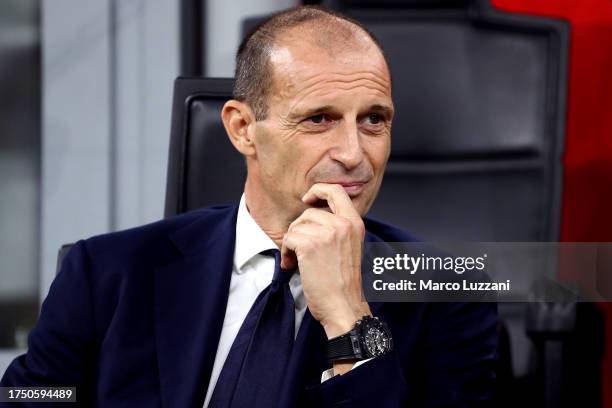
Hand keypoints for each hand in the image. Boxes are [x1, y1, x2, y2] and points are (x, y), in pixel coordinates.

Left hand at [281, 183, 371, 341]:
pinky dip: (285, 253)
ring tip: (297, 260)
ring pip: (296, 226)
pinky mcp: (310, 245)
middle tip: (300, 250)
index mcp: (355, 223)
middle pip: (309, 212)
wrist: (344, 307)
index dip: (318, 190)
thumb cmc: (343, 282)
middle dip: (299, 230)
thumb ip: (337, 228)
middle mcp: (343, 224)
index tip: (308, 199)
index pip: (335, 190)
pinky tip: (292, 265)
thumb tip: (311, 213)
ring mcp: (327, 233)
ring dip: (291, 243)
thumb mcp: (349, 246)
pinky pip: (288, 239)